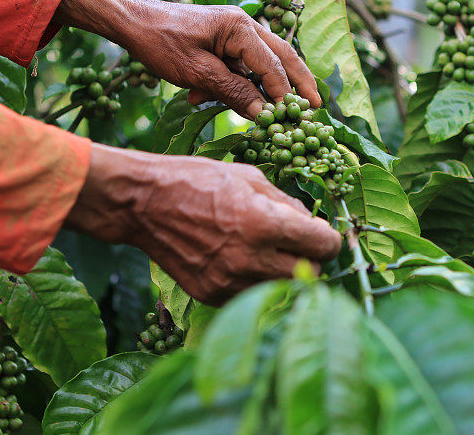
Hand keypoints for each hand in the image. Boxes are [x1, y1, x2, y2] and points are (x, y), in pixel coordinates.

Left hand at [55, 0, 320, 118]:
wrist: (132, 23)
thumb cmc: (161, 43)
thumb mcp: (196, 72)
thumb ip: (232, 91)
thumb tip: (262, 113)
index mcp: (239, 28)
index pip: (271, 64)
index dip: (283, 92)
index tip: (293, 116)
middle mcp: (244, 25)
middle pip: (282, 56)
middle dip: (300, 81)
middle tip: (317, 105)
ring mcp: (234, 31)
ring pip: (264, 61)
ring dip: (268, 85)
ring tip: (286, 108)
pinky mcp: (223, 40)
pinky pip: (240, 64)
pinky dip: (237, 83)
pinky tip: (208, 99)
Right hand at [64, 144, 341, 304]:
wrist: (144, 203)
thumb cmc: (198, 180)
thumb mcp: (251, 177)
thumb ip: (288, 204)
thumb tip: (313, 223)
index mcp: (265, 224)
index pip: (324, 246)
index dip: (329, 238)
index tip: (322, 233)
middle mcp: (251, 259)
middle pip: (311, 274)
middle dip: (310, 258)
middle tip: (299, 244)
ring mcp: (230, 282)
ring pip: (282, 289)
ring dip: (284, 272)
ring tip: (268, 252)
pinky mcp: (213, 295)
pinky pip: (252, 295)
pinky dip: (257, 281)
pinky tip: (243, 261)